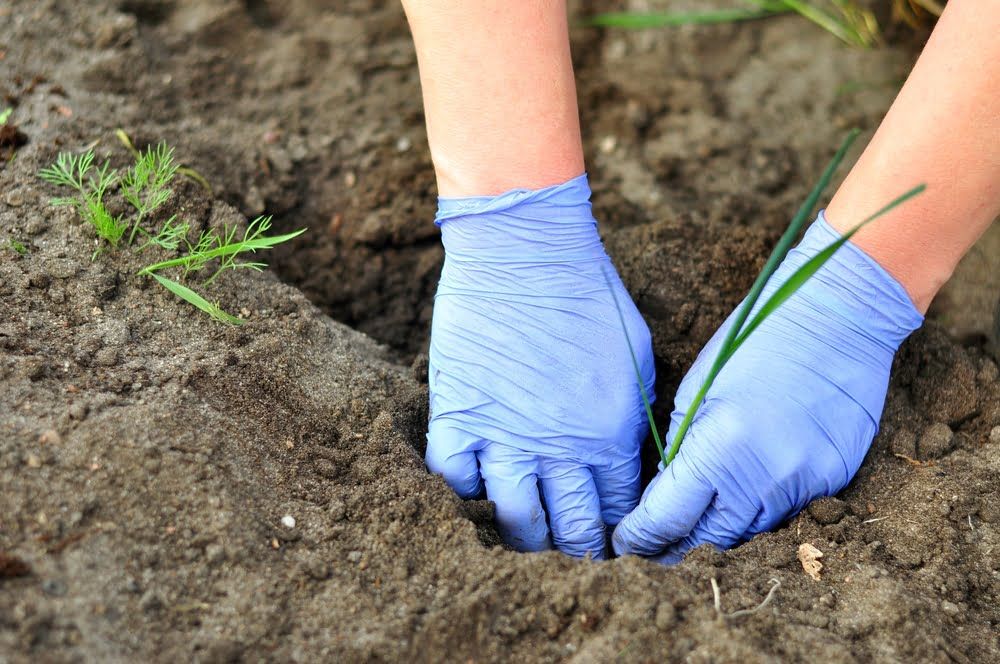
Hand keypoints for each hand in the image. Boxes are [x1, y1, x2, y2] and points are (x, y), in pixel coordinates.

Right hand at [427, 174, 654, 558]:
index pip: (618, 509)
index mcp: (609, 434)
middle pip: (569, 526)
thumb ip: (634, 414)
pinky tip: (477, 496)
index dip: (617, 530)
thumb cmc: (587, 293)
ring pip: (515, 517)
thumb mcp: (637, 356)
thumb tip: (626, 454)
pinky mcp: (457, 416)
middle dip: (577, 549)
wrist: (522, 250)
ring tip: (530, 538)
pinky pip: (455, 480)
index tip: (612, 537)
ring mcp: (502, 435)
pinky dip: (465, 496)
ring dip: (526, 537)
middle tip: (573, 552)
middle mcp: (557, 447)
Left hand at [612, 213, 922, 562]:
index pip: (666, 518)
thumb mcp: (698, 388)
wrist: (839, 319)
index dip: (639, 536)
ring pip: (746, 535)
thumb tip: (663, 491)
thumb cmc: (756, 341)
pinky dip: (753, 515)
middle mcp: (763, 477)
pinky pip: (783, 516)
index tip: (623, 542)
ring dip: (714, 537)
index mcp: (719, 447)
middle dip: (673, 548)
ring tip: (687, 535)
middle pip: (706, 541)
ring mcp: (803, 484)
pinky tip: (736, 503)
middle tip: (650, 549)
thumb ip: (679, 447)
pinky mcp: (831, 482)